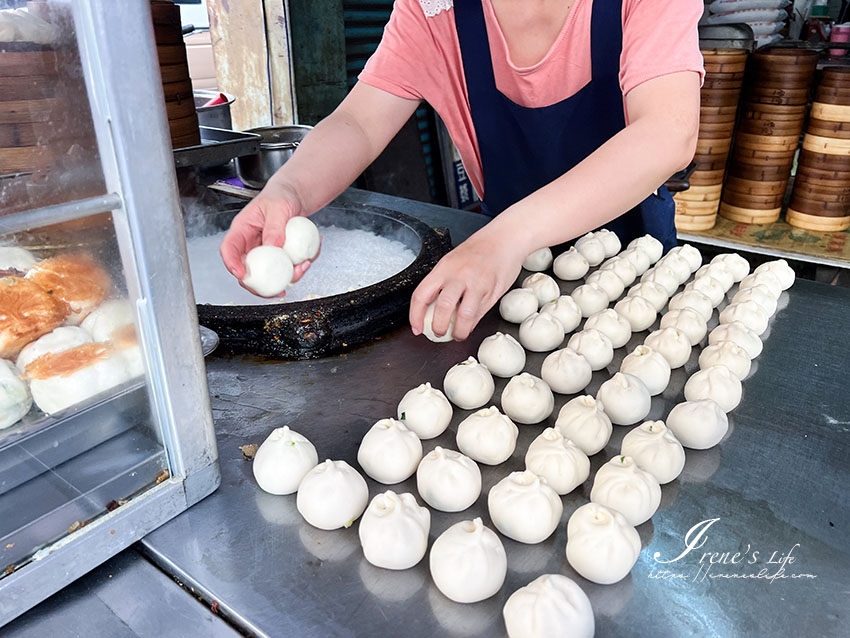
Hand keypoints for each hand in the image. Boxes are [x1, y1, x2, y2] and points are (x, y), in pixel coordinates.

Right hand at [219, 181, 313, 293]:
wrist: (295, 198)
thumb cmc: (281, 196)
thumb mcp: (278, 206)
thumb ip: (275, 226)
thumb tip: (273, 246)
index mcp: (242, 230)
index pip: (229, 248)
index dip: (231, 263)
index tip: (241, 274)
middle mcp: (251, 245)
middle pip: (246, 271)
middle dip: (260, 285)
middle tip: (278, 288)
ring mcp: (265, 253)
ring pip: (268, 275)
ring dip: (287, 277)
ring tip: (303, 266)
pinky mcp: (279, 258)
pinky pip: (286, 269)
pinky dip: (298, 269)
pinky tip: (308, 258)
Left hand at [409, 225, 526, 340]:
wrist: (505, 239)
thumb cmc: (478, 250)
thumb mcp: (452, 261)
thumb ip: (443, 283)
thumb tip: (432, 310)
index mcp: (443, 268)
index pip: (421, 295)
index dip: (415, 316)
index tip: (416, 328)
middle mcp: (458, 275)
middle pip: (442, 307)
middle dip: (438, 327)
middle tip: (438, 333)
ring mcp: (476, 283)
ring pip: (464, 315)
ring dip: (459, 331)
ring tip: (457, 335)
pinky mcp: (492, 290)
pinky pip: (479, 313)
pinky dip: (472, 324)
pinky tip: (469, 326)